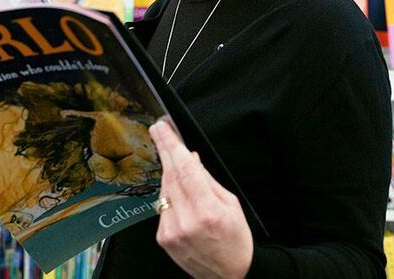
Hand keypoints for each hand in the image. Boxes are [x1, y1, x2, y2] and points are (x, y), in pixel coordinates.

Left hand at [149, 120, 253, 278]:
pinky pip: (163, 206)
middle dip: (165, 150)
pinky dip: (169, 194)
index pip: (186, 170)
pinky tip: (179, 193)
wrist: (228, 275)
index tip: (163, 128)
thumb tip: (190, 158)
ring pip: (164, 190)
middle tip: (158, 129)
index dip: (172, 146)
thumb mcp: (231, 204)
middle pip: (171, 176)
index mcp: (208, 211)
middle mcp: (187, 221)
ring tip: (174, 162)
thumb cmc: (235, 239)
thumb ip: (207, 180)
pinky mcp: (163, 238)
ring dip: (168, 172)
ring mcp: (172, 231)